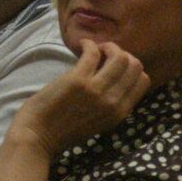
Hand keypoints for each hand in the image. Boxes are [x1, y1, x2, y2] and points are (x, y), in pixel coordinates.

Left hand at [10, 40, 150, 159]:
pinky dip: (89, 44)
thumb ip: (112, 103)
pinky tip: (82, 45)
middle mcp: (113, 102)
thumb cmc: (64, 129)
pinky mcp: (77, 80)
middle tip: (105, 54)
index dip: (131, 67)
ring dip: (108, 47)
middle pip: (135, 65)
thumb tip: (116, 74)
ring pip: (120, 57)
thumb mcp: (99, 122)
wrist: (37, 136)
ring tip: (96, 49)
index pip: (143, 80)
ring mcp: (96, 90)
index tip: (115, 65)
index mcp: (120, 113)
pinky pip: (93, 52)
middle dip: (122, 54)